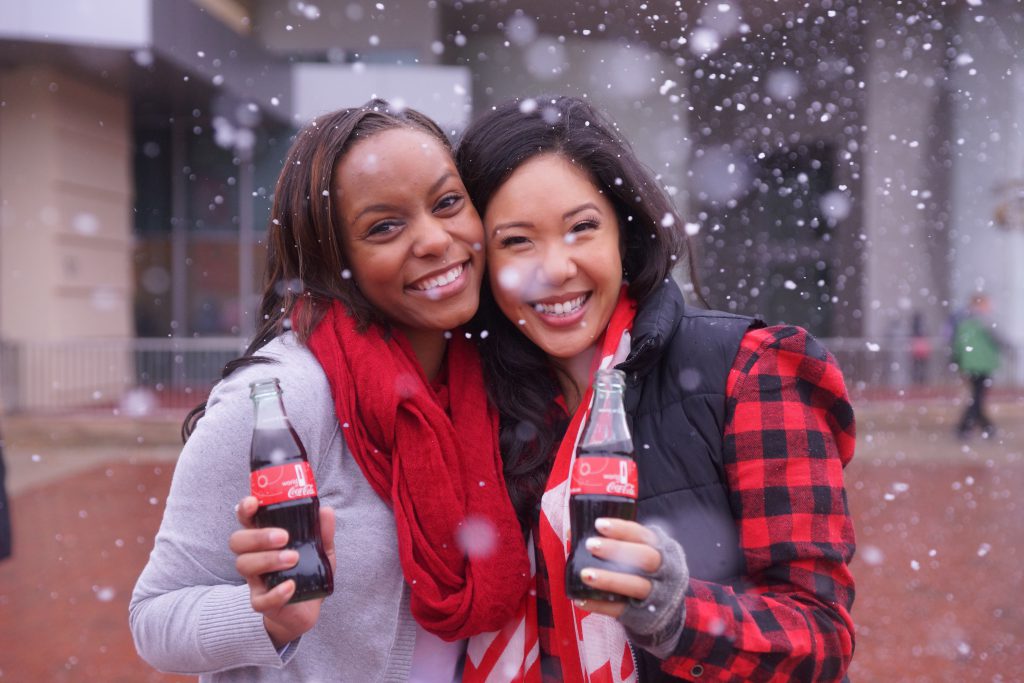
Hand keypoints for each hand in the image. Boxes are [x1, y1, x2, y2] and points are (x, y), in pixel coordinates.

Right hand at [228, 496, 335, 648]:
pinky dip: (276, 592)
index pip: (246, 519)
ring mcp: (255, 580)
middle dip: (258, 536)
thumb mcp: (320, 549)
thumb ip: (323, 531)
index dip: (244, 509)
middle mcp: (254, 556)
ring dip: (268, 560)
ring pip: (244, 565)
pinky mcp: (261, 603)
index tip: (253, 503)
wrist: (306, 608)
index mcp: (264, 538)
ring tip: (293, 558)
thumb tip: (326, 511)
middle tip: (284, 537)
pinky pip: (260, 600)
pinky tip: (291, 586)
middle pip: (238, 541)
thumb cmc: (306, 570)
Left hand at [573, 518, 661, 617]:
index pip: (642, 534)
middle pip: (646, 557)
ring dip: (609, 579)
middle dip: (617, 550)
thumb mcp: (638, 552)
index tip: (599, 524)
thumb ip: (613, 542)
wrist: (664, 611)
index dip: (621, 529)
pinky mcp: (644, 616)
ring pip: (636, 585)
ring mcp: (656, 595)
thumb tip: (572, 532)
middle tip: (591, 545)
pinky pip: (620, 610)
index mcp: (661, 549)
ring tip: (585, 575)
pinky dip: (599, 605)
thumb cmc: (643, 572)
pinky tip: (581, 599)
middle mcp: (664, 571)